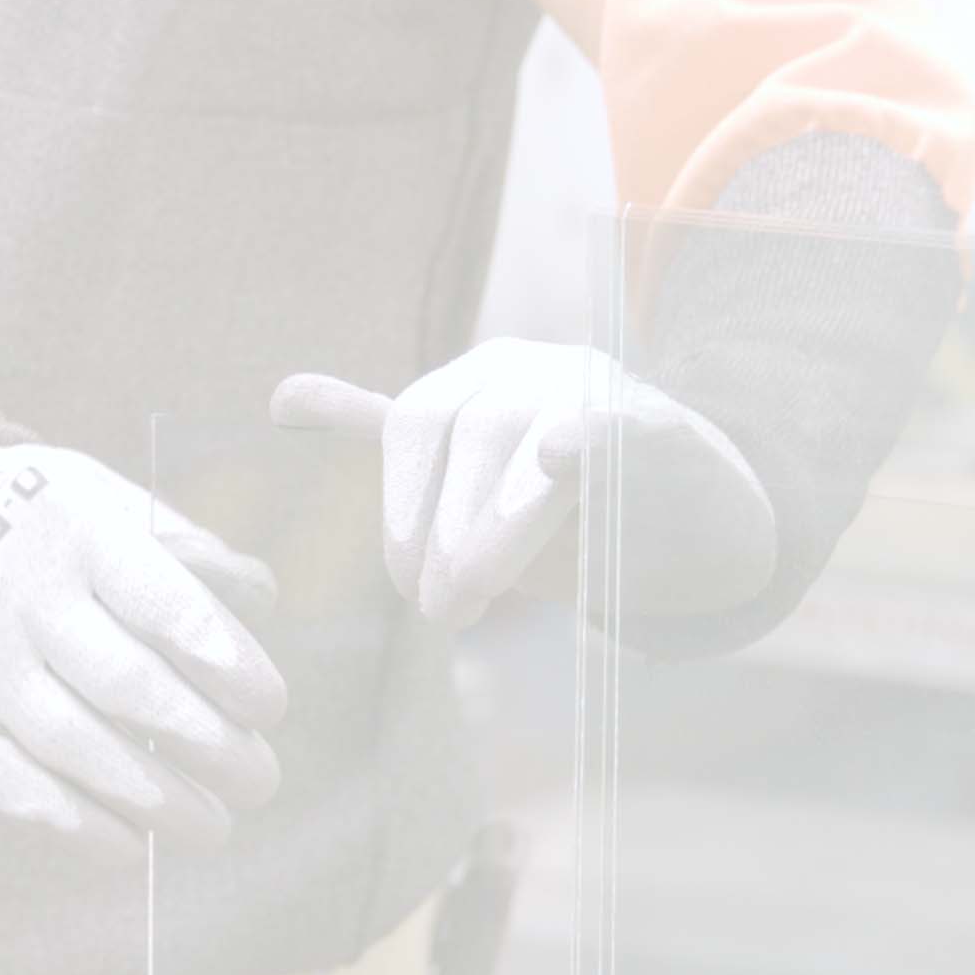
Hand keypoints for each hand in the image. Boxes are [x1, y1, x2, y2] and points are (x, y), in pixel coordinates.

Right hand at [0, 445, 286, 857]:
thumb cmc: (54, 529)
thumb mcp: (115, 504)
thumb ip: (190, 554)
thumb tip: (257, 606)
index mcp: (79, 531)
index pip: (163, 603)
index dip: (225, 663)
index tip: (268, 709)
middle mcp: (22, 596)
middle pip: (126, 686)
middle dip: (207, 746)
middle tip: (259, 782)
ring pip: (75, 747)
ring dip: (158, 801)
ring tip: (214, 827)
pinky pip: (19, 788)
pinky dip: (83, 826)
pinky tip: (135, 844)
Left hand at [269, 338, 774, 627]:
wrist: (694, 522)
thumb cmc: (565, 513)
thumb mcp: (467, 484)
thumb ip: (385, 443)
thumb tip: (279, 400)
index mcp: (484, 375)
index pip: (418, 423)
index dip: (403, 506)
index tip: (403, 584)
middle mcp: (539, 365)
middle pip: (472, 432)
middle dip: (444, 529)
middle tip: (439, 609)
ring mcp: (604, 388)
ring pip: (531, 440)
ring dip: (497, 526)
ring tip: (476, 598)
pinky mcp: (667, 426)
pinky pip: (620, 422)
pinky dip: (587, 437)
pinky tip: (559, 455)